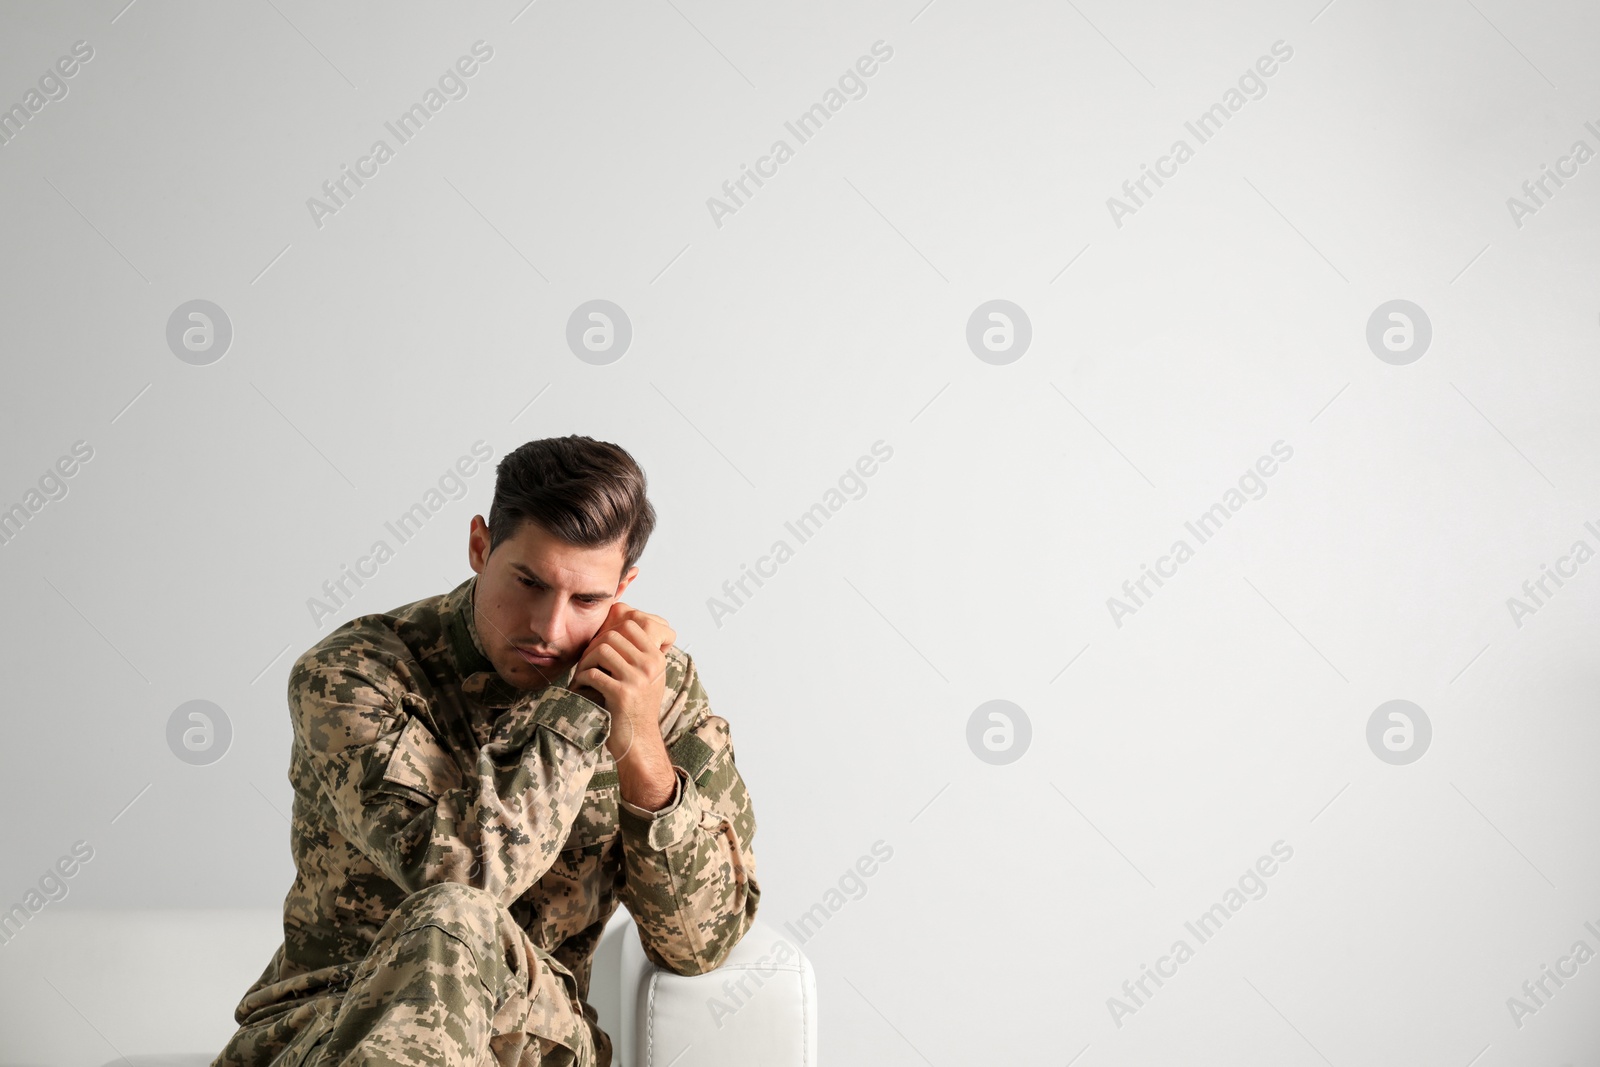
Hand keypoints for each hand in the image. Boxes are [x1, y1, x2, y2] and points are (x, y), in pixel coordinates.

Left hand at [570, 603, 675, 764]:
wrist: (638, 741)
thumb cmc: (637, 706)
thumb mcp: (647, 675)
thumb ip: (638, 650)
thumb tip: (620, 617)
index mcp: (657, 657)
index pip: (631, 623)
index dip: (608, 632)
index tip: (599, 649)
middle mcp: (651, 665)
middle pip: (613, 635)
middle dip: (594, 646)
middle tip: (587, 663)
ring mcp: (638, 680)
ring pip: (601, 651)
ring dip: (586, 662)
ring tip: (583, 675)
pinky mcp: (622, 694)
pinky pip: (593, 673)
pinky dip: (582, 679)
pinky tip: (582, 687)